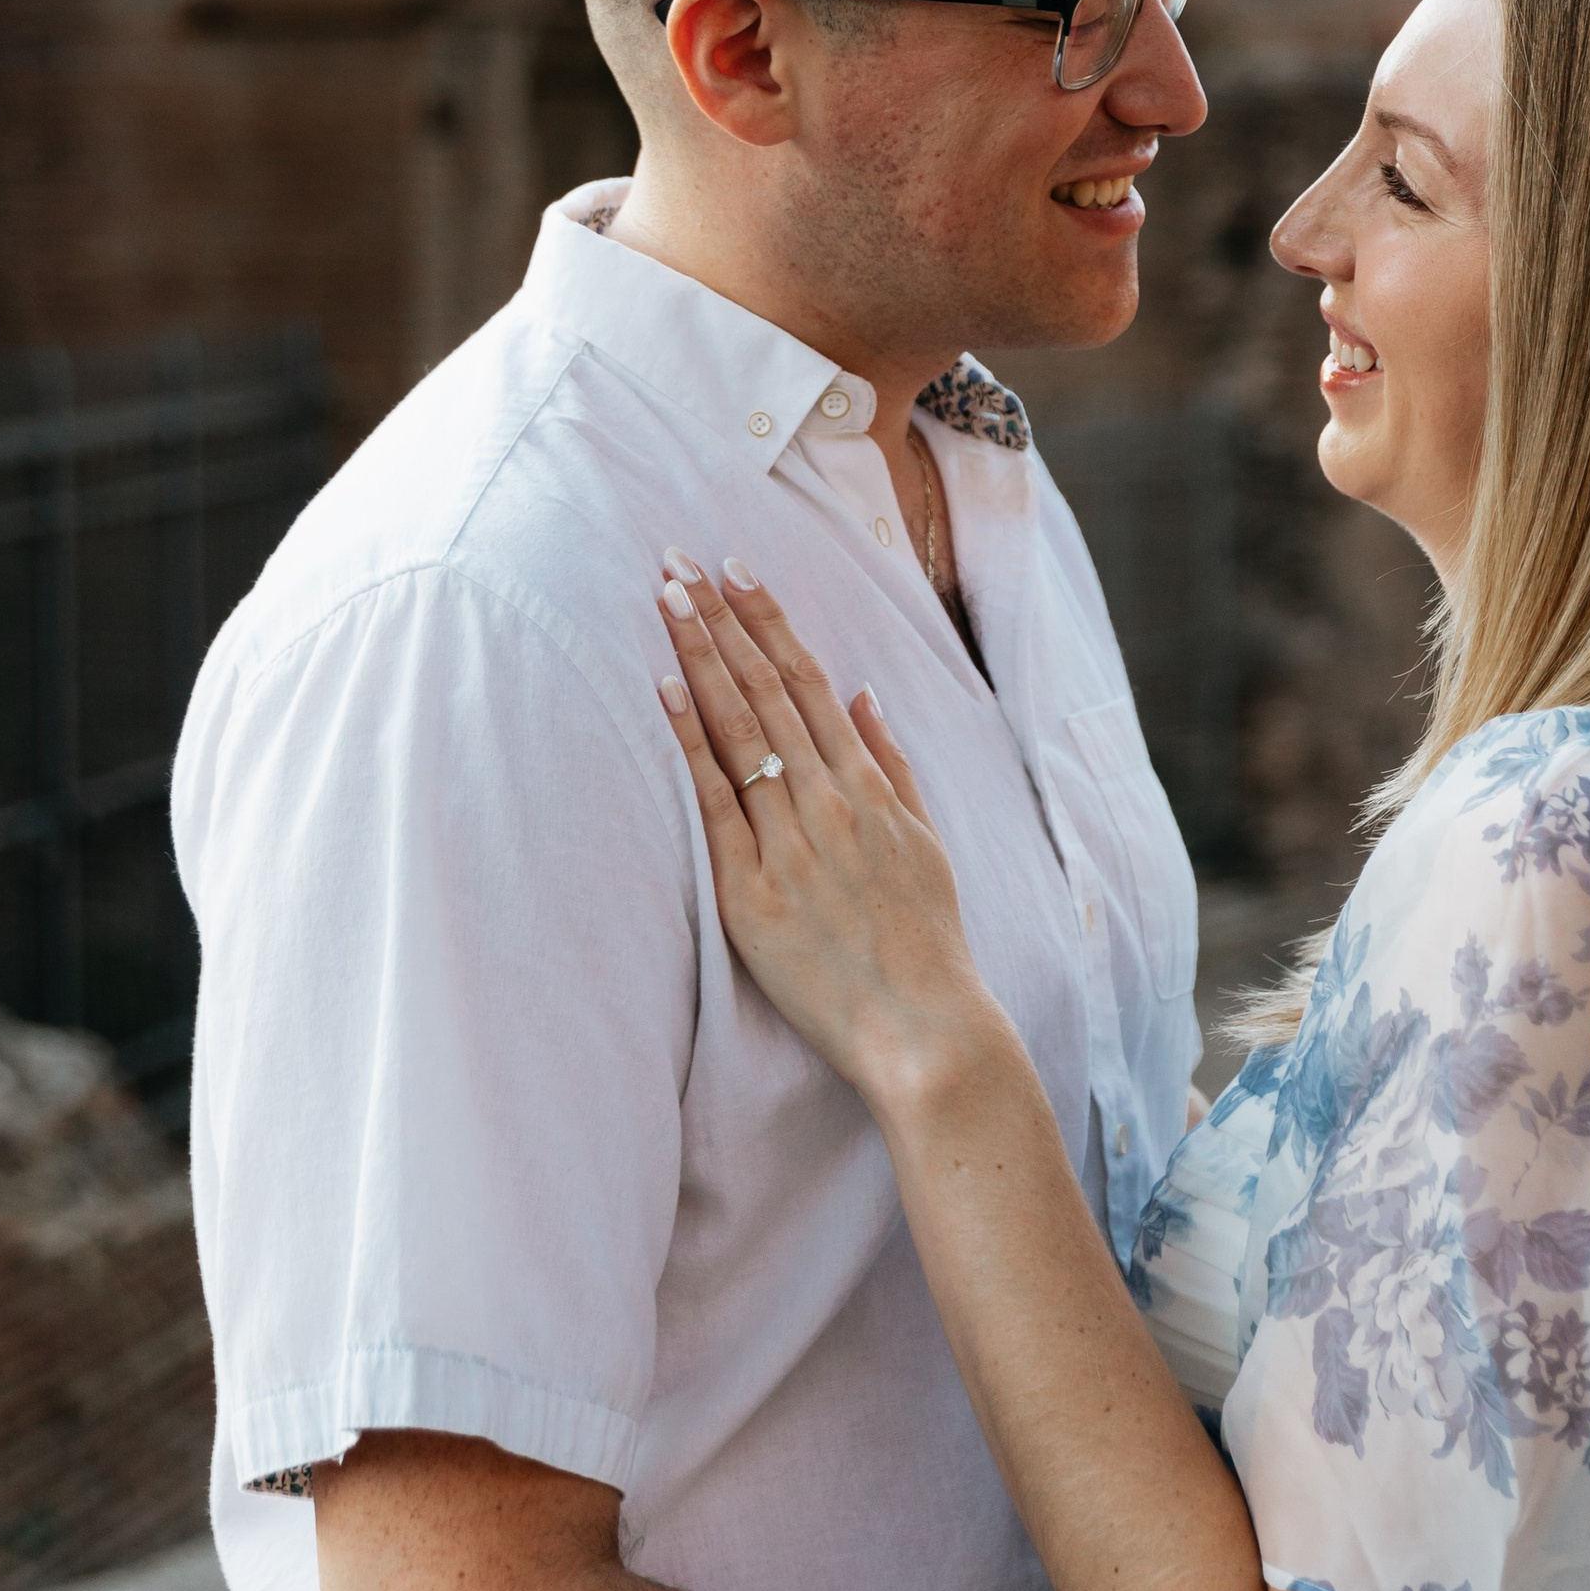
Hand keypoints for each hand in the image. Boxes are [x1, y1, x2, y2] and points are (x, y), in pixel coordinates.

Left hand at [656, 558, 996, 1106]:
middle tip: (679, 561)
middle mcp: (830, 800)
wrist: (924, 1029)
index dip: (770, 620)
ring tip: (666, 600)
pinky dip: (689, 741)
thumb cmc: (927, 941)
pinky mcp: (754, 893)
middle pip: (767, 689)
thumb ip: (893, 763)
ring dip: (699, 657)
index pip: (811, 679)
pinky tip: (662, 690)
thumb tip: (863, 693)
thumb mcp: (925, 840)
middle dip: (721, 619)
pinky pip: (716, 802)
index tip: (737, 568)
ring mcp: (791, 843)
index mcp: (870, 785)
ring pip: (739, 729)